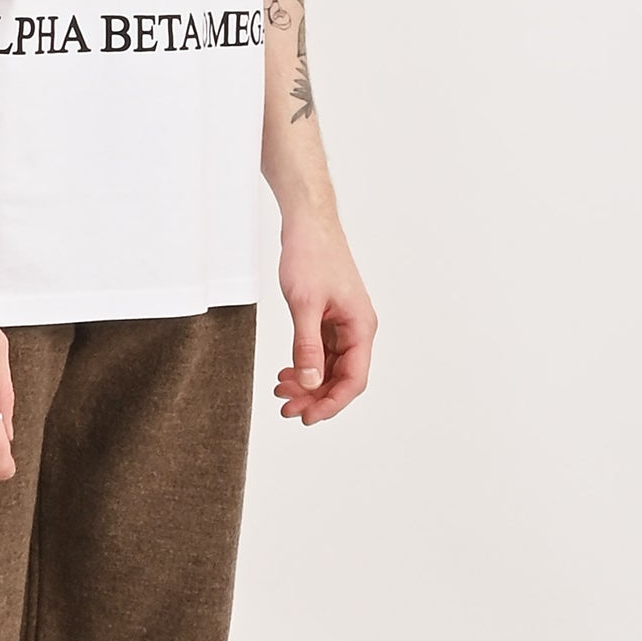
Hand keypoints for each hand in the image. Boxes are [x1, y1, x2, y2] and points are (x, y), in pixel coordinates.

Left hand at [274, 212, 376, 424]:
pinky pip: (321, 352)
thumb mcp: (305, 304)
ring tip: (280, 392)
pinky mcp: (329, 318)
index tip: (307, 416)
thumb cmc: (311, 255)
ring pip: (330, 367)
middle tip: (286, 409)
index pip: (354, 379)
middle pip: (342, 378)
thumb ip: (307, 346)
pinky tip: (285, 373)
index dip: (331, 403)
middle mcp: (357, 329)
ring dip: (308, 383)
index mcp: (360, 327)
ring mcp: (343, 324)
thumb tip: (311, 382)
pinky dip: (305, 365)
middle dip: (315, 397)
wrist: (307, 224)